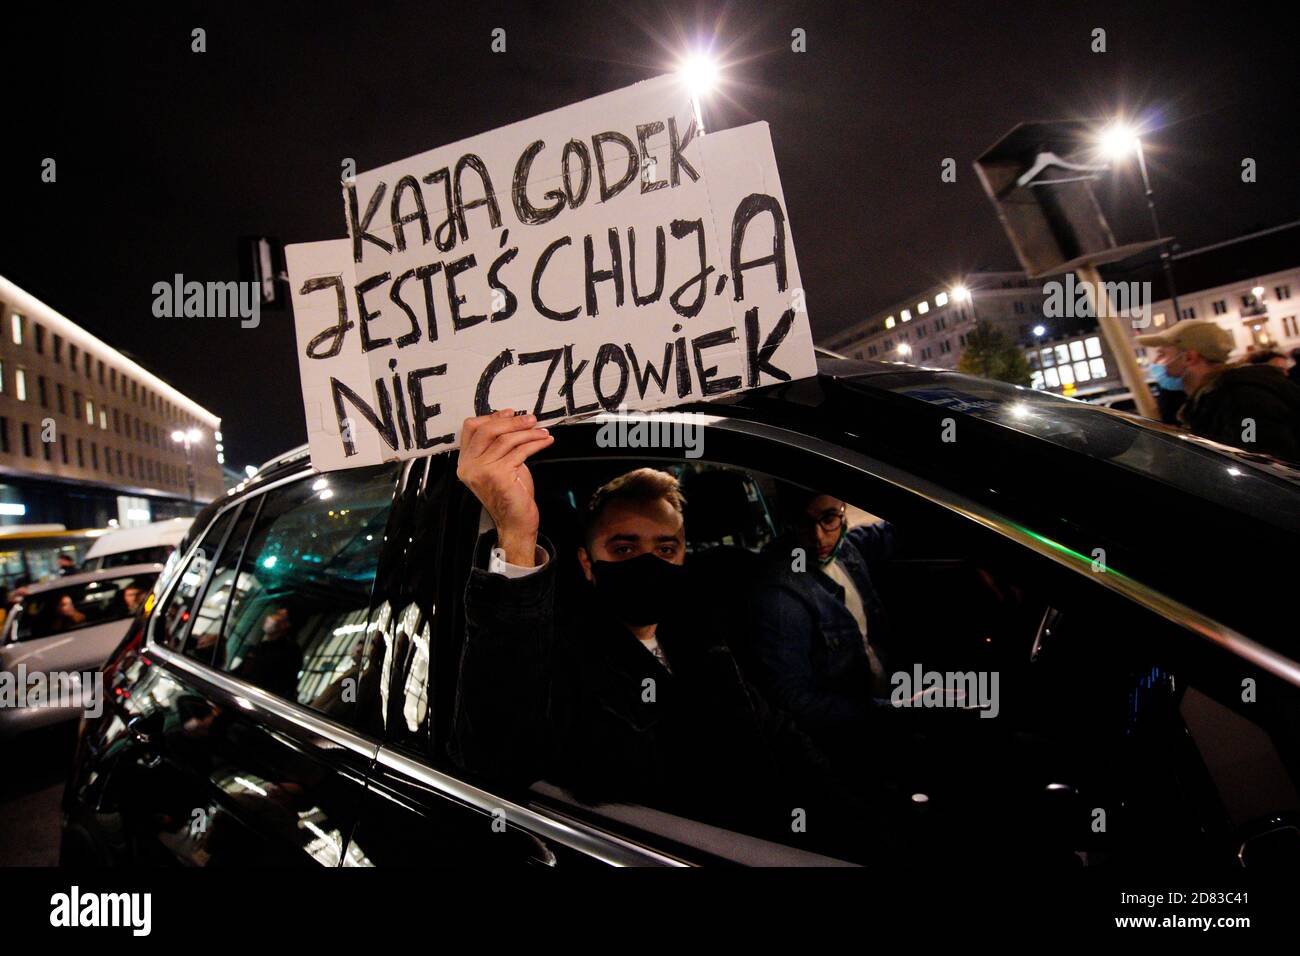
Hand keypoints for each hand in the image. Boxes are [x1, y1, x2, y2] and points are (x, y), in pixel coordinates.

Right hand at [456, 410, 554, 565]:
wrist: (515, 521)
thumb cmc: (510, 494)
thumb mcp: (500, 464)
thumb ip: (498, 445)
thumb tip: (511, 419)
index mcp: (465, 462)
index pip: (471, 428)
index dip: (492, 417)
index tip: (511, 413)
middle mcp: (469, 466)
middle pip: (487, 430)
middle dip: (512, 421)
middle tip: (531, 419)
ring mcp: (481, 470)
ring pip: (506, 439)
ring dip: (528, 433)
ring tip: (542, 432)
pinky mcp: (498, 475)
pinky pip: (519, 451)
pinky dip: (535, 444)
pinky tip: (544, 442)